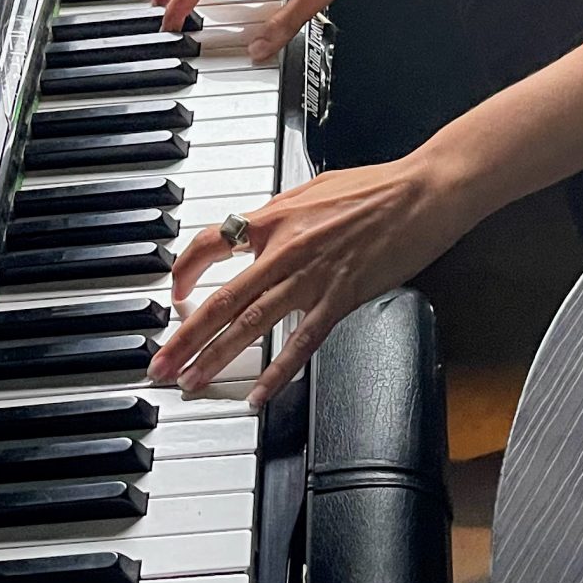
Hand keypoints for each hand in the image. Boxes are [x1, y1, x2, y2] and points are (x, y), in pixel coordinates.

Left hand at [150, 147, 476, 405]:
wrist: (422, 192)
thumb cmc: (376, 187)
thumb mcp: (313, 189)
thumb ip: (280, 215)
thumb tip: (255, 229)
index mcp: (274, 216)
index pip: (210, 243)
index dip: (183, 271)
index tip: (174, 295)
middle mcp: (285, 248)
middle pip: (222, 299)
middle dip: (185, 336)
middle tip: (160, 364)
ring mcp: (312, 276)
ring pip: (252, 325)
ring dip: (217, 357)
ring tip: (192, 382)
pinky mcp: (341, 298)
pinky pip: (301, 343)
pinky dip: (277, 373)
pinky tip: (258, 395)